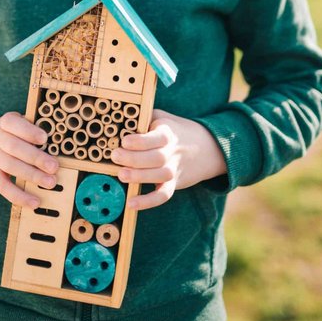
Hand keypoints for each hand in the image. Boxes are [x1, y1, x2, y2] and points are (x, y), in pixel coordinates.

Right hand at [0, 112, 58, 208]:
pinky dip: (19, 196)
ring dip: (32, 176)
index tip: (44, 138)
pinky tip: (34, 202)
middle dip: (35, 157)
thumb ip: (29, 128)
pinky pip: (3, 187)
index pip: (13, 123)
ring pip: (10, 167)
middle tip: (54, 167)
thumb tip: (54, 142)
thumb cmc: (5, 133)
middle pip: (14, 147)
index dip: (28, 131)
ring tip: (50, 182)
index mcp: (5, 122)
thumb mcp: (13, 124)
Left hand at [110, 108, 226, 210]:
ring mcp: (174, 169)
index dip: (140, 141)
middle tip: (115, 156)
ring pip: (160, 176)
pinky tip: (131, 203)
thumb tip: (118, 117)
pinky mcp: (174, 184)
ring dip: (140, 177)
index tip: (124, 141)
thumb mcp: (161, 117)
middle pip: (157, 158)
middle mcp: (173, 151)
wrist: (206, 147)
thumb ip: (144, 117)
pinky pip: (163, 195)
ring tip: (121, 175)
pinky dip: (148, 202)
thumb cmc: (174, 130)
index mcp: (168, 133)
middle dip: (134, 159)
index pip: (157, 138)